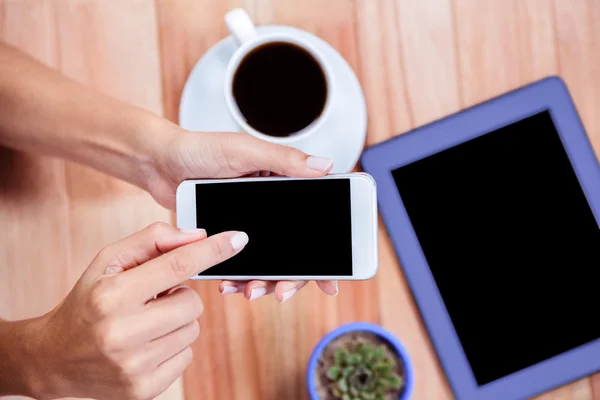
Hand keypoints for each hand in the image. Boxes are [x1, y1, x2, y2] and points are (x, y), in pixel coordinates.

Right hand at [18, 222, 246, 399]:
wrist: (54, 358)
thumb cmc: (87, 301)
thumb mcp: (107, 261)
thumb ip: (152, 242)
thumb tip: (198, 237)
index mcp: (112, 294)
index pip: (177, 265)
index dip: (212, 250)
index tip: (238, 239)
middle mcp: (122, 332)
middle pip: (193, 302)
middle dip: (179, 296)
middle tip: (151, 300)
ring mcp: (134, 366)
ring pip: (192, 330)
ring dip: (176, 321)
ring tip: (144, 323)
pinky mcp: (143, 389)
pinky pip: (186, 356)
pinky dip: (172, 346)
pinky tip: (145, 345)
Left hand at [142, 128, 338, 301]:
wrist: (161, 162)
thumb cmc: (202, 148)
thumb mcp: (247, 151)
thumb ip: (285, 161)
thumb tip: (326, 167)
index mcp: (285, 185)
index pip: (315, 223)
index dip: (326, 252)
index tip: (331, 278)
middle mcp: (272, 209)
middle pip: (295, 252)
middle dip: (292, 277)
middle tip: (282, 292)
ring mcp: (250, 225)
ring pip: (268, 262)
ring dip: (264, 281)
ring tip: (250, 291)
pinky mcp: (227, 236)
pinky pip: (240, 263)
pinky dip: (238, 277)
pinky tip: (231, 284)